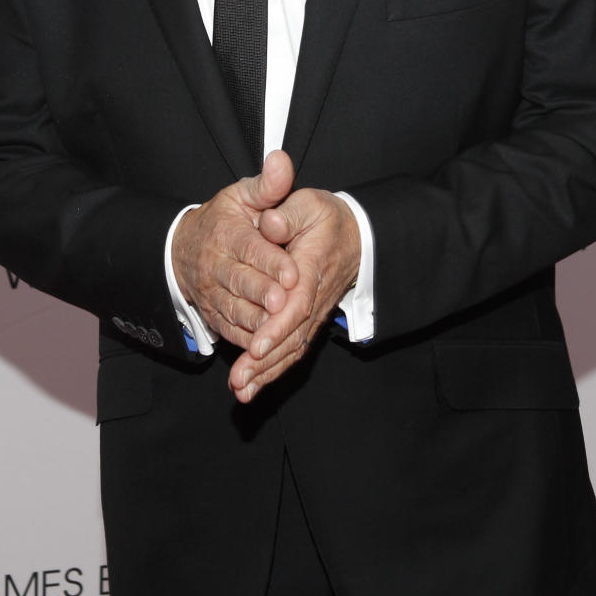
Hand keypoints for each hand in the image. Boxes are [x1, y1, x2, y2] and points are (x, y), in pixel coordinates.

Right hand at [171, 151, 298, 348]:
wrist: (184, 248)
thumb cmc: (224, 218)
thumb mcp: (242, 195)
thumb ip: (267, 185)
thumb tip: (282, 160)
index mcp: (226, 233)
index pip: (249, 248)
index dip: (271, 261)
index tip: (291, 272)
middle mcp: (215, 264)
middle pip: (240, 282)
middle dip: (262, 294)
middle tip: (284, 303)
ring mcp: (211, 291)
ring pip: (233, 309)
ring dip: (255, 321)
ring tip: (276, 328)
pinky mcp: (212, 313)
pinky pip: (229, 329)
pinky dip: (246, 339)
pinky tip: (265, 345)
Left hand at [228, 189, 360, 402]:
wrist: (357, 236)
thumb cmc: (327, 218)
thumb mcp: (309, 205)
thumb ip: (287, 214)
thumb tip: (269, 224)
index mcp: (311, 267)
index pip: (296, 303)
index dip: (277, 327)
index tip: (256, 346)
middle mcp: (314, 297)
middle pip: (292, 336)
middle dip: (265, 362)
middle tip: (239, 382)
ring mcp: (314, 313)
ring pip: (292, 348)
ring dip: (267, 372)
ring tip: (240, 391)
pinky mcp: (309, 321)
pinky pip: (293, 350)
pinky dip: (273, 370)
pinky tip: (252, 386)